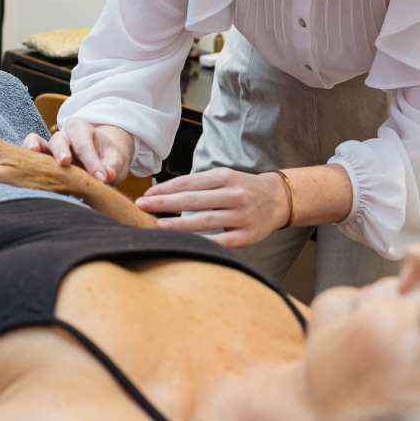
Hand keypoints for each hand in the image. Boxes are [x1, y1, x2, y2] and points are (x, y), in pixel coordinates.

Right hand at [23, 121, 133, 184]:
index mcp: (82, 130)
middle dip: (62, 151)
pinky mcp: (40, 160)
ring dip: (35, 148)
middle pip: (59, 141)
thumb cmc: (107, 158)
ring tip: (33, 152)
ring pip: (38, 143)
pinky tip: (24, 167)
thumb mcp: (115, 160)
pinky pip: (29, 155)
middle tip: (66, 162)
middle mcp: (63, 135)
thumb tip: (106, 176)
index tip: (102, 179)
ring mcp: (49, 147)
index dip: (92, 162)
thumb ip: (112, 166)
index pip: (84, 145)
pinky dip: (25, 158)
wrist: (100, 160)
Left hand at [135, 168, 289, 247]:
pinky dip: (201, 242)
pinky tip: (183, 243)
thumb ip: (197, 185)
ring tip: (157, 226)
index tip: (146, 194)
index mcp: (225, 177)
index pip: (189, 182)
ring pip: (204, 221)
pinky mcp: (246, 236)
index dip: (165, 189)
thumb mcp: (223, 178)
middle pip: (193, 200)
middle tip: (141, 206)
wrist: (278, 200)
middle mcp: (234, 195)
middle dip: (164, 204)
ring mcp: (242, 216)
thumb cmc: (242, 188)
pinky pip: (220, 241)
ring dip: (178, 225)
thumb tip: (161, 193)